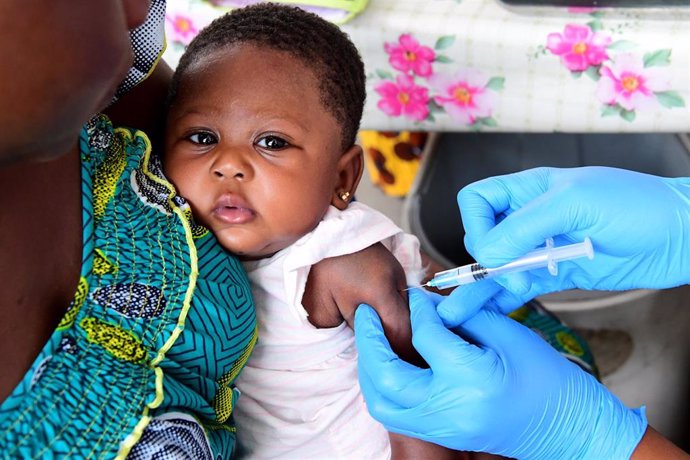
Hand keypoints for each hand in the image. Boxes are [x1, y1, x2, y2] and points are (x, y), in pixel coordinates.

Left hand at [355, 287, 646, 458]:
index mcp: (472, 378)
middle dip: (369, 341)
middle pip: (387, 376)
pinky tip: (388, 365)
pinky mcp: (443, 435)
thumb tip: (424, 303)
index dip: (416, 309)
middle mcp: (451, 408)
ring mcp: (444, 427)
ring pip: (382, 403)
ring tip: (371, 339)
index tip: (413, 294)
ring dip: (369, 368)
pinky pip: (396, 415)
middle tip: (366, 314)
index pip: (426, 335)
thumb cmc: (547, 378)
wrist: (569, 427)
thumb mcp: (508, 334)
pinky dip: (382, 388)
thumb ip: (462, 315)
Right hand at [457, 166, 689, 298]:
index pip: (478, 200)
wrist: (681, 236)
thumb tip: (486, 254)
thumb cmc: (637, 205)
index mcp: (530, 189)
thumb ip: (523, 226)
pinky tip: (494, 310)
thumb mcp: (573, 204)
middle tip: (512, 271)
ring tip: (476, 305)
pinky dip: (506, 298)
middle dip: (488, 258)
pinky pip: (522, 286)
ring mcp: (544, 246)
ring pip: (498, 265)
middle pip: (484, 235)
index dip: (475, 222)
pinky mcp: (559, 273)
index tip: (492, 246)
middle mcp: (532, 217)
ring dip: (486, 285)